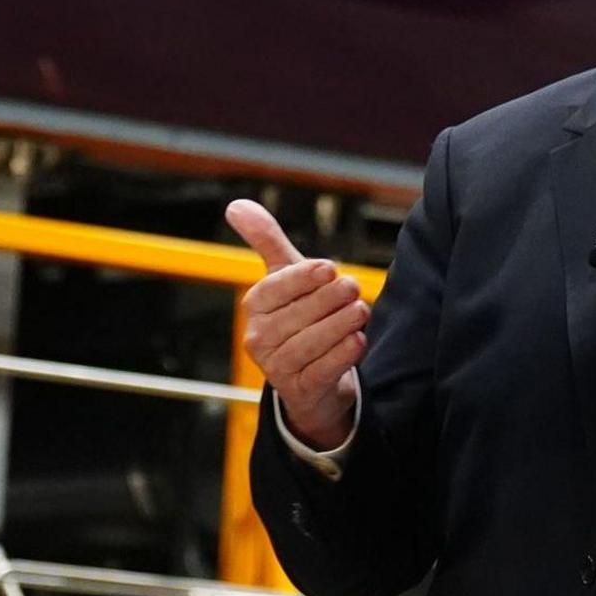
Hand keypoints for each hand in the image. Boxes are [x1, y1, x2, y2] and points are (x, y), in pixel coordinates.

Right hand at [226, 201, 366, 452]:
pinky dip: (343, 354)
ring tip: (360, 311)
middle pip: (298, 314)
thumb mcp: (284, 277)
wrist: (311, 378)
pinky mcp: (299, 391)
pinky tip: (358, 340)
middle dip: (330, 299)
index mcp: (254, 306)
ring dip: (341, 324)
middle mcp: (259, 338)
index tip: (329, 268)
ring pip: (312, 342)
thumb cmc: (298, 318)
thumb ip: (266, 241)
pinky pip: (322, 369)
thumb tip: (236, 204)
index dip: (304, 277)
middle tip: (354, 289)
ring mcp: (277, 368)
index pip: (277, 287)